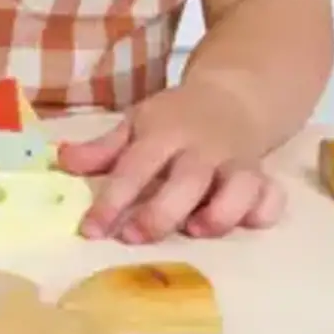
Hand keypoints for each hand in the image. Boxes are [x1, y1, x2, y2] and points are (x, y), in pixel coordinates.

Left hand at [57, 81, 285, 241]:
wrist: (233, 95)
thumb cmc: (176, 117)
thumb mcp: (138, 123)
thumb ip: (103, 148)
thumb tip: (62, 161)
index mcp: (165, 132)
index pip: (136, 166)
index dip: (112, 200)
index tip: (90, 230)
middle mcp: (202, 148)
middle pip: (187, 182)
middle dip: (161, 213)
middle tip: (133, 237)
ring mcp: (236, 163)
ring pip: (237, 190)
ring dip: (219, 215)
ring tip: (195, 230)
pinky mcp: (262, 177)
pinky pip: (271, 197)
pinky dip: (263, 213)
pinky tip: (245, 223)